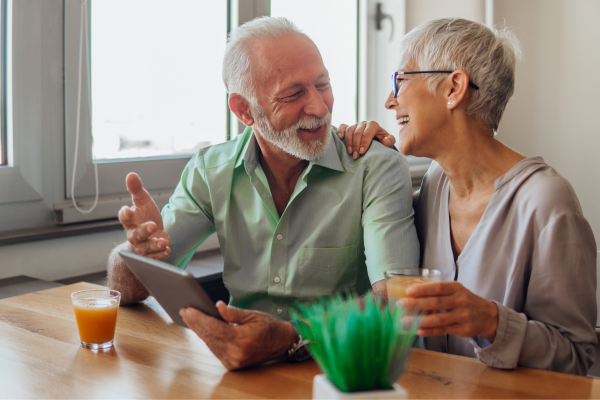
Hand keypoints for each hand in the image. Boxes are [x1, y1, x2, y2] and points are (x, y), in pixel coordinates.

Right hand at [118, 172, 170, 259]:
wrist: (152, 233)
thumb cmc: (145, 215)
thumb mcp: (143, 201)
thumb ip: (137, 189)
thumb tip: (131, 174)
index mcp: (130, 221)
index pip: (125, 218)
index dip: (125, 214)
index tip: (127, 210)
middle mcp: (134, 235)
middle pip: (136, 235)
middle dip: (144, 231)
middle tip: (153, 225)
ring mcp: (143, 246)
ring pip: (146, 248)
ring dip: (155, 245)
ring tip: (163, 242)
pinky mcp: (152, 254)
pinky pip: (155, 257)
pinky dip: (161, 255)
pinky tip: (167, 250)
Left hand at [180, 301, 298, 369]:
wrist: (281, 344)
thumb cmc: (268, 327)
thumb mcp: (253, 314)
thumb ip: (234, 312)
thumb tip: (218, 306)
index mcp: (242, 338)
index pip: (214, 327)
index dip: (199, 318)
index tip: (189, 309)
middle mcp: (236, 352)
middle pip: (209, 336)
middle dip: (195, 323)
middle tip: (185, 311)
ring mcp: (234, 361)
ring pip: (210, 344)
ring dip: (199, 331)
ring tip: (190, 318)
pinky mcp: (233, 365)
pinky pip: (216, 350)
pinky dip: (208, 340)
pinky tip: (201, 330)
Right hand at [337, 121, 395, 158]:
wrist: (377, 138)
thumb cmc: (383, 140)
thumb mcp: (389, 140)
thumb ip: (389, 140)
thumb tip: (386, 141)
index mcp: (373, 125)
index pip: (367, 132)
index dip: (364, 142)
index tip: (362, 152)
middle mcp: (363, 123)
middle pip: (357, 133)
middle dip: (356, 145)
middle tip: (356, 156)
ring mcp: (355, 125)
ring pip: (349, 130)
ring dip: (348, 142)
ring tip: (350, 152)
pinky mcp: (349, 127)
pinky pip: (343, 126)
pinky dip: (340, 131)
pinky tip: (340, 137)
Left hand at [401, 282, 498, 341]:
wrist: (487, 316)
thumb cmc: (464, 300)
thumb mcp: (455, 291)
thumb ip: (438, 292)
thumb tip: (412, 294)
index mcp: (456, 288)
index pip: (438, 288)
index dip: (423, 289)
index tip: (408, 291)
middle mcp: (461, 301)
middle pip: (436, 303)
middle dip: (417, 304)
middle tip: (402, 304)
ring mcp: (463, 316)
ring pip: (439, 319)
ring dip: (420, 320)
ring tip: (405, 320)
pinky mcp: (463, 329)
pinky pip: (443, 330)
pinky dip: (429, 331)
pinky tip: (418, 330)